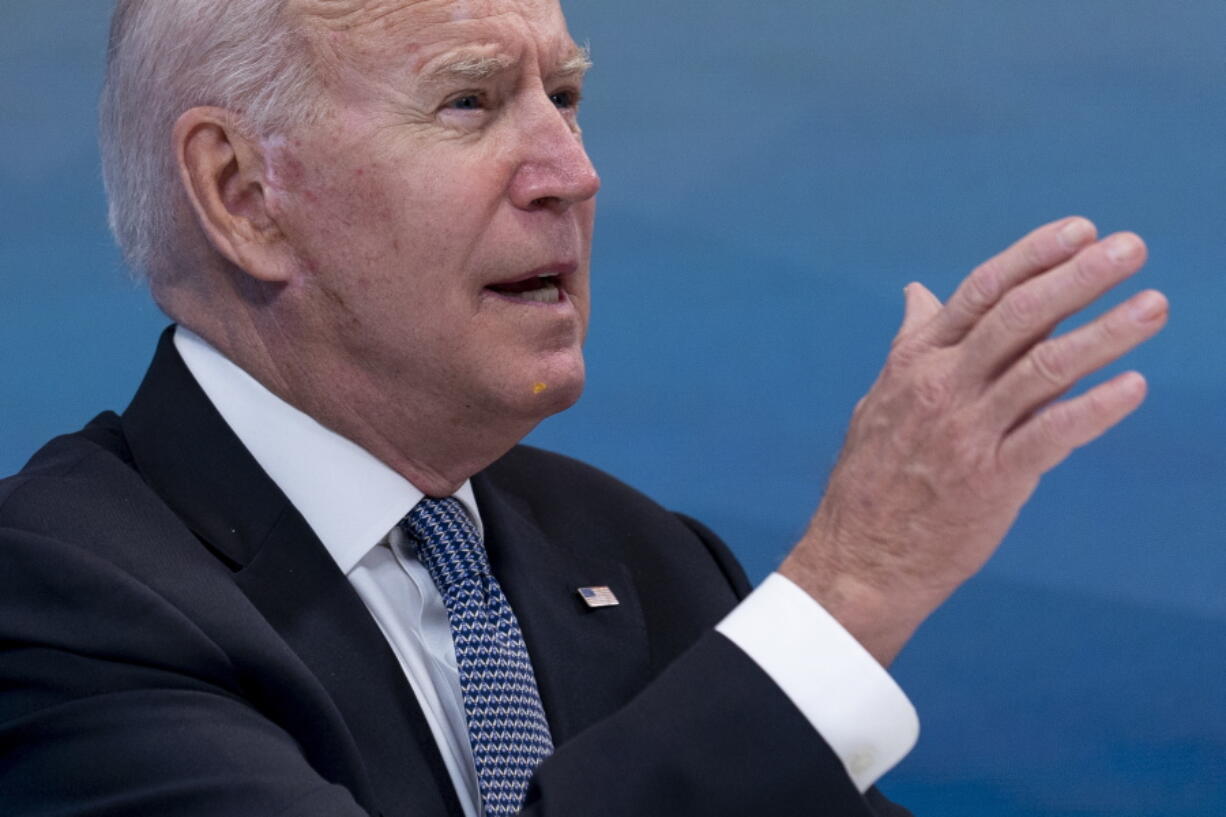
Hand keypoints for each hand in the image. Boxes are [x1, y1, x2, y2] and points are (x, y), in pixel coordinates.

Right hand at [780, 217, 1167, 664]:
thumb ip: (911, 344)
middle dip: (1080, 277)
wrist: (859, 557)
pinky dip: (1097, 408)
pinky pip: (1052, 434)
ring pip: (1044, 367)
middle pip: (1019, 316)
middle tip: (1132, 248)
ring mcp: (967, 431)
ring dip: (1106, 333)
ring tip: (1154, 305)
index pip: (981, 292)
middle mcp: (941, 386)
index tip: (1080, 230)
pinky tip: (1134, 385)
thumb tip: (918, 293)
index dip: (1034, 256)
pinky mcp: (992, 479)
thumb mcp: (881, 399)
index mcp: (916, 362)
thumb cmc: (872, 478)